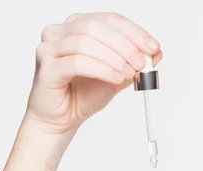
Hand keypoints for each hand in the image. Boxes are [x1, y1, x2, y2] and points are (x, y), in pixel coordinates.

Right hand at [25, 12, 162, 135]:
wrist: (61, 119)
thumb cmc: (83, 94)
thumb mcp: (117, 75)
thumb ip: (133, 62)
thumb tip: (155, 53)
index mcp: (76, 26)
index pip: (109, 19)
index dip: (134, 32)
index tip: (153, 47)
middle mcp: (59, 32)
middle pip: (97, 27)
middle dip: (125, 45)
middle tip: (142, 62)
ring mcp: (49, 48)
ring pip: (86, 42)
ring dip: (115, 58)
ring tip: (130, 73)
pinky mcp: (47, 68)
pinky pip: (78, 62)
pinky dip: (103, 69)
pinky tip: (116, 78)